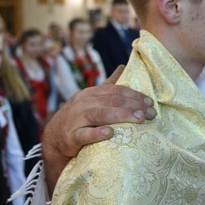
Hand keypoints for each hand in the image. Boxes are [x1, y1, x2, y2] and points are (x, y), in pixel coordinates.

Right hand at [42, 65, 155, 191]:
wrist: (54, 137)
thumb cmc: (79, 117)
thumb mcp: (92, 99)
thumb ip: (108, 85)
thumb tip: (123, 67)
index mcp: (91, 93)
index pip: (116, 91)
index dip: (134, 96)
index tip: (150, 103)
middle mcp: (83, 103)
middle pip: (111, 101)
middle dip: (133, 106)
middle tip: (150, 114)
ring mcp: (76, 120)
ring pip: (100, 114)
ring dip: (122, 116)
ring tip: (139, 119)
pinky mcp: (71, 137)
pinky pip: (84, 134)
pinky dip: (97, 133)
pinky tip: (110, 133)